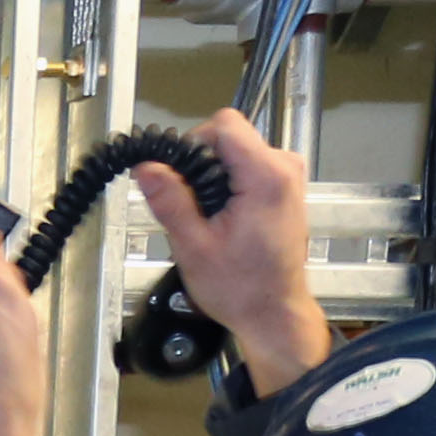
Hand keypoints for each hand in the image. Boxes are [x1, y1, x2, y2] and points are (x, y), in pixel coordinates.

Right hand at [141, 109, 327, 394]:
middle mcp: (284, 167)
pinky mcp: (286, 186)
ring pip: (238, 152)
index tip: (180, 176)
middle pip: (231, 137)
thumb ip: (170, 200)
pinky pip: (250, 166)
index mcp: (265, 176)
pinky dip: (230, 185)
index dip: (193, 143)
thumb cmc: (239, 287)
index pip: (224, 125)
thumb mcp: (193, 246)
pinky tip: (223, 219)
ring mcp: (289, 176)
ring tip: (208, 219)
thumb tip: (145, 167)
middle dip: (203, 166)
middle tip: (192, 209)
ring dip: (215, 178)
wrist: (273, 310)